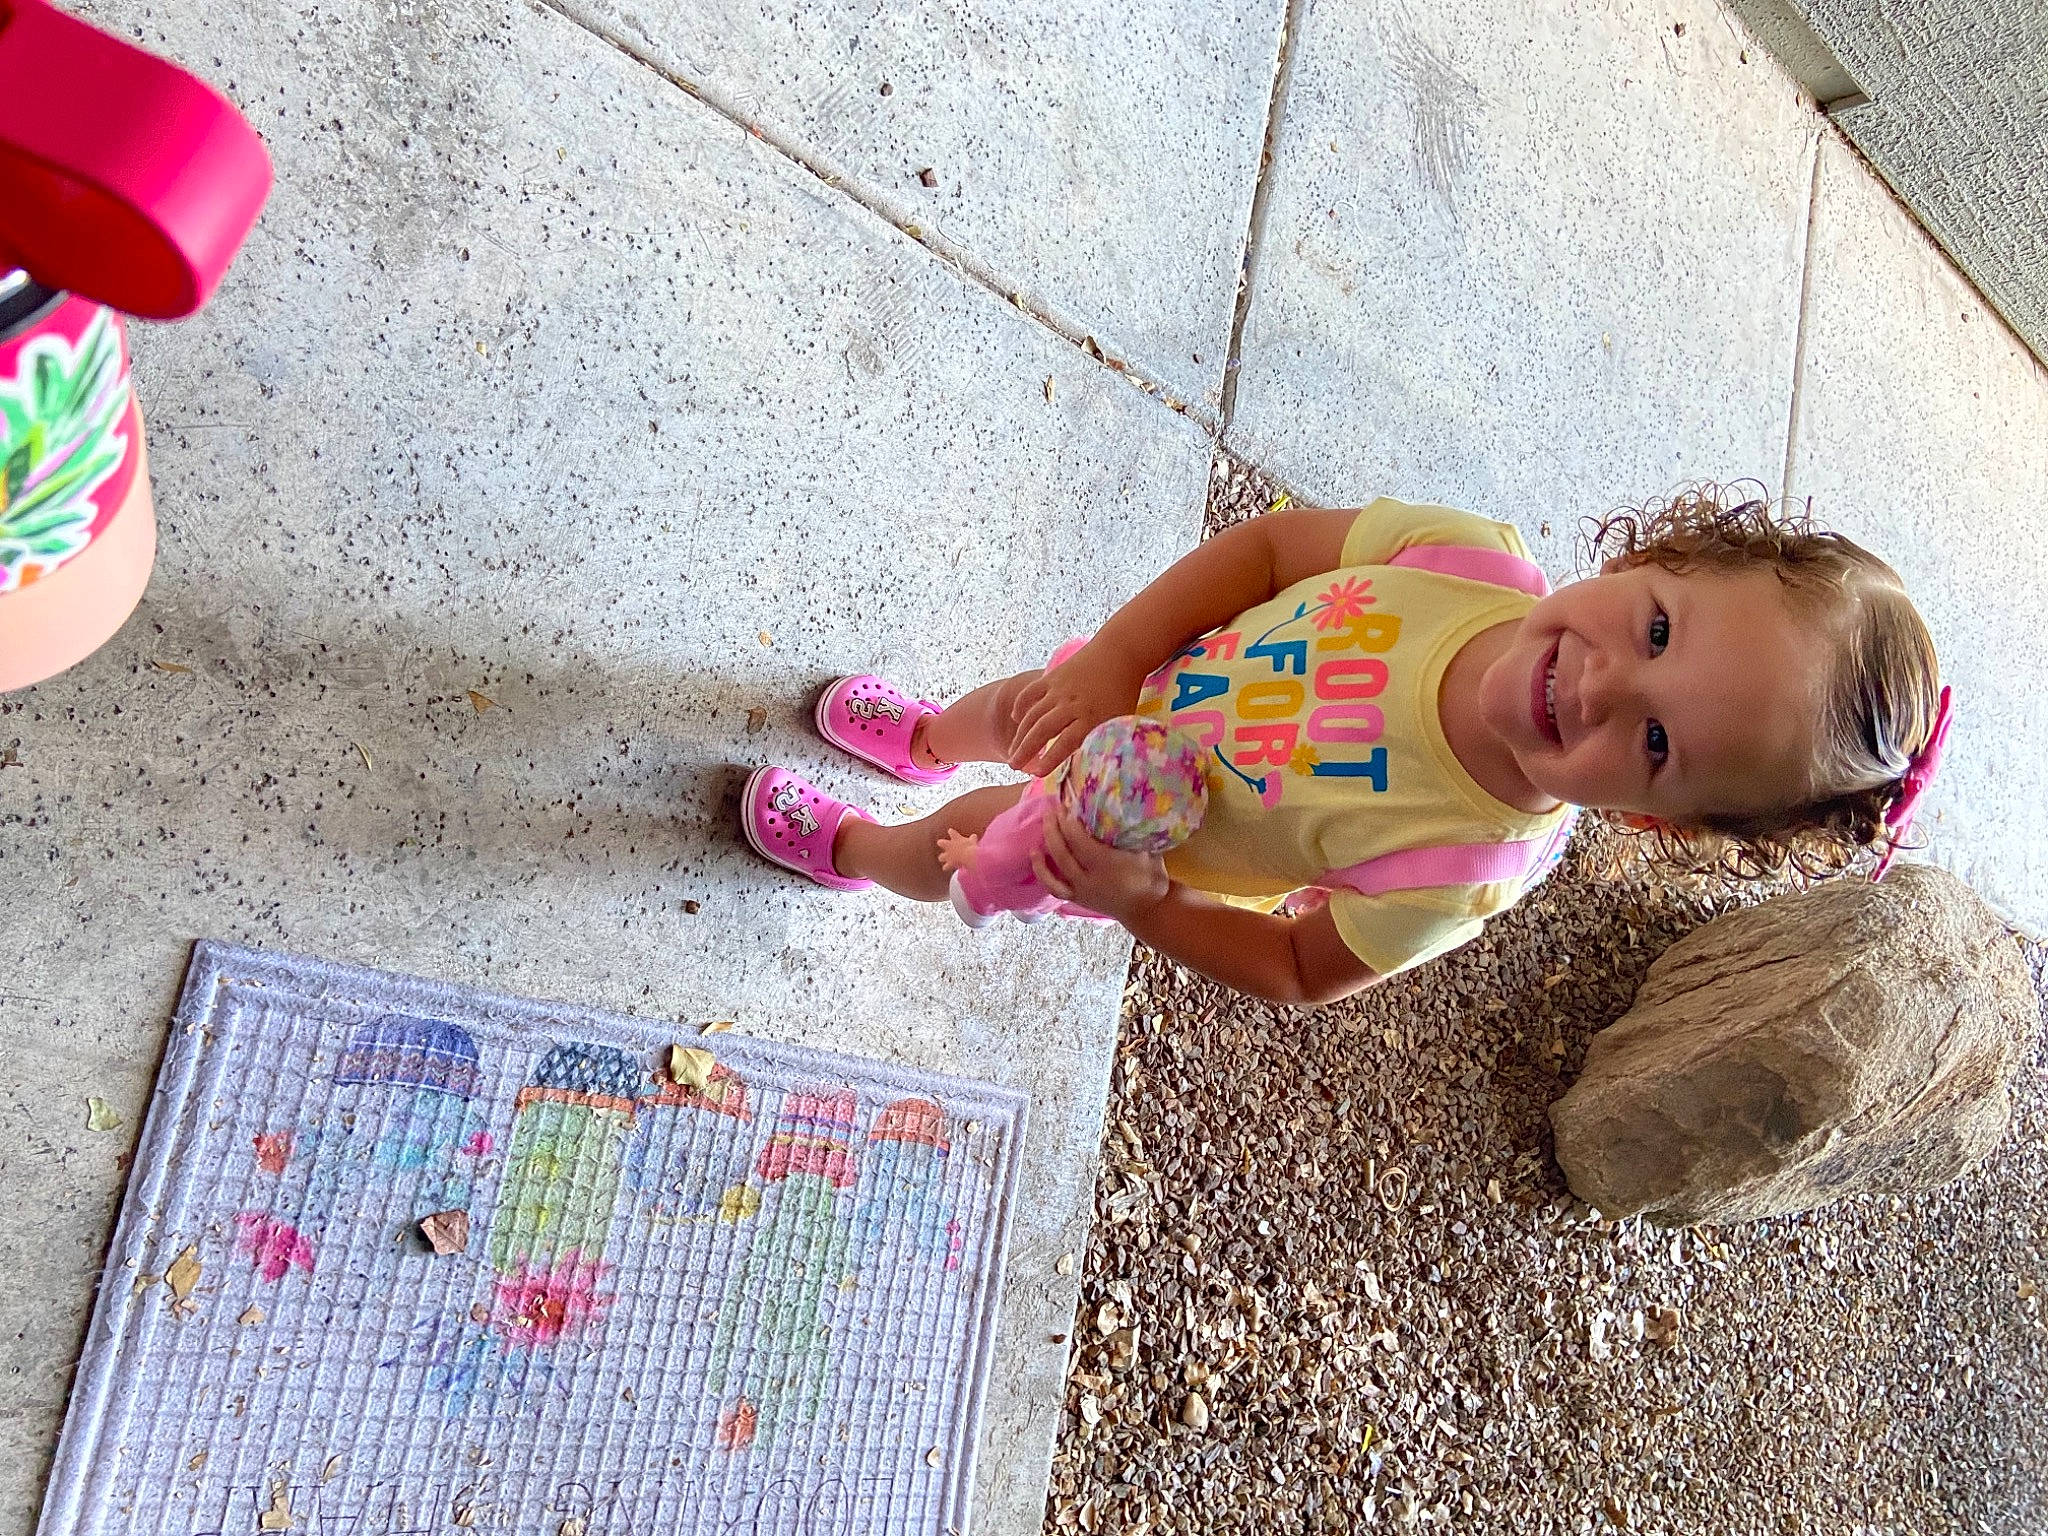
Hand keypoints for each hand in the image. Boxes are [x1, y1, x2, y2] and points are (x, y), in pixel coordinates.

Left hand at [935, 828, 978, 873]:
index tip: (951, 832)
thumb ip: (972, 838)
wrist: (969, 856)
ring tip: (945, 859)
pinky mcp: (950, 862)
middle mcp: (949, 845)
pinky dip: (946, 867)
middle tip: (945, 845)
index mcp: (956, 838)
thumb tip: (974, 836)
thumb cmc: (972, 846)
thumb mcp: (973, 840)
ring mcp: (949, 855)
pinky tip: (947, 868)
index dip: (951, 832)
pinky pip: (945, 867)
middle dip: (941, 843)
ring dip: (942, 858)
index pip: (951, 832)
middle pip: (940, 842)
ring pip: (941, 857)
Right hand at [1007, 643, 1144, 775]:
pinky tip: (1016, 719)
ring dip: (1020, 735)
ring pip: (1033, 715)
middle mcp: (1072, 704)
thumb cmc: (1124, 692)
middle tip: (1014, 767)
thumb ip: (1104, 739)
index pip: (1067, 742)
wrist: (1120, 652)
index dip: (1050, 759)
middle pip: (1043, 729)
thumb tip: (1092, 763)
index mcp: (1092, 717)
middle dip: (1026, 750)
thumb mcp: (1120, 720)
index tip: (1037, 773)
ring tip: (1013, 754)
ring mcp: (1059, 689)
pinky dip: (1021, 706)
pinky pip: (1031, 692)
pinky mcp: (1053, 677)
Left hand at [1032, 812, 1168, 922]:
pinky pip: (1054, 886)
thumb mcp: (1145, 849)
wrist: (1148, 909)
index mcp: (1106, 864)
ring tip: (1043, 826)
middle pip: (1063, 851)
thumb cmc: (1150, 876)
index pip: (1078, 840)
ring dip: (1046, 845)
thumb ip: (1129, 830)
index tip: (1067, 804)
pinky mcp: (1077, 898)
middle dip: (1055, 827)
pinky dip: (1042, 871)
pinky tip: (1035, 855)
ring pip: (1055, 869)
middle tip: (1053, 808)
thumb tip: (1117, 803)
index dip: (1069, 821)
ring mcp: (1081, 890)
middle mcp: (1089, 879)